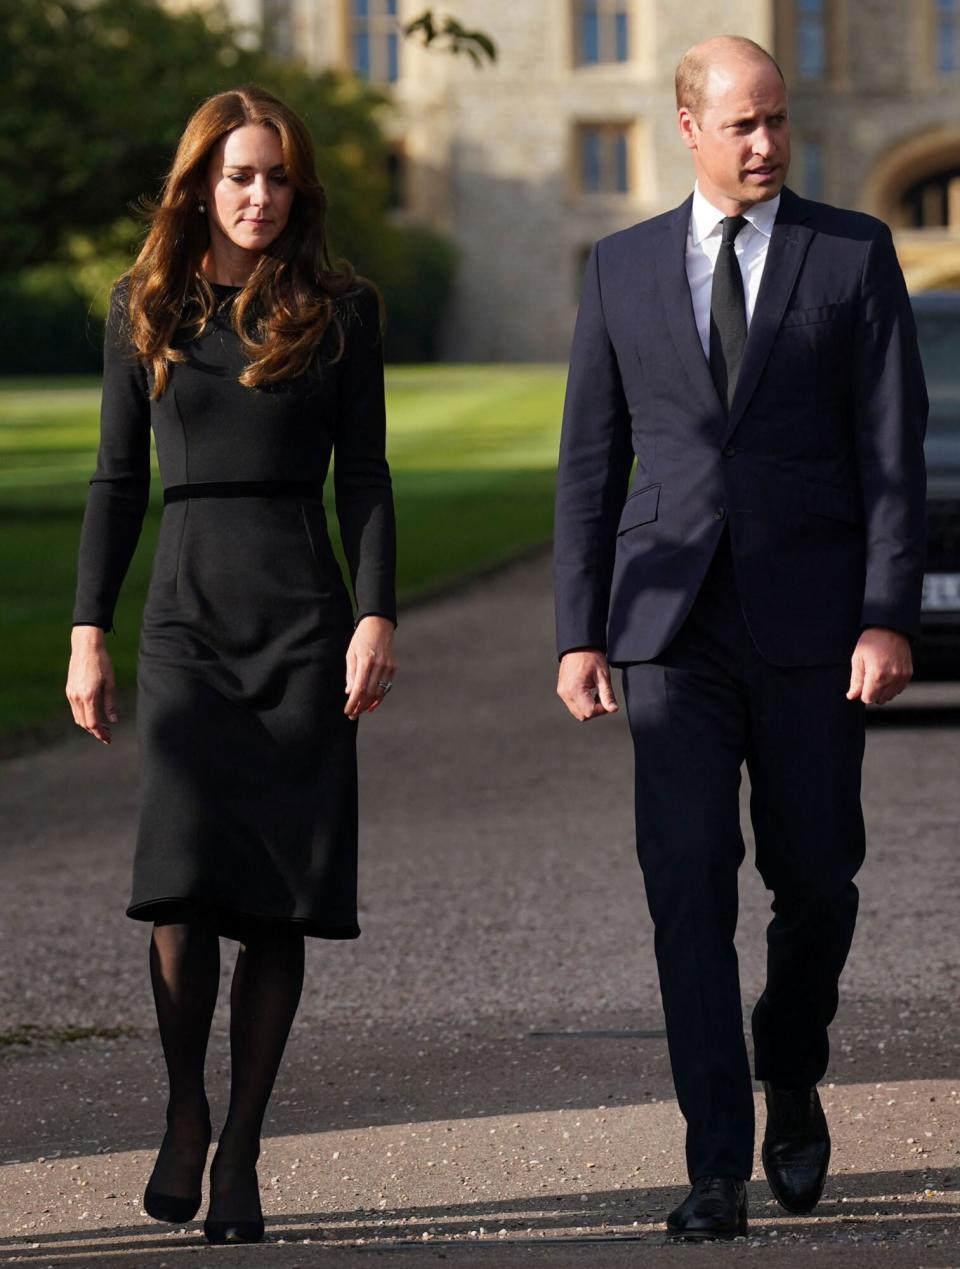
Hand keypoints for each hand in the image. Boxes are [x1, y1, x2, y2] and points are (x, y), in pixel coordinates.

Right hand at [66, 626, 117, 743]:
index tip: (109, 739)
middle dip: (95, 732)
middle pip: (84, 723)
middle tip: (107, 735)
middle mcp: (77, 697)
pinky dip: (83, 716)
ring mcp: (71, 694)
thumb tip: (114, 721)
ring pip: (78, 718)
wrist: (86, 648)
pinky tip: (93, 715)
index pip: (93, 723)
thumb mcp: (110, 684)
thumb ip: (110, 704)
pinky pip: (75, 709)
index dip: (101, 733)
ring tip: (102, 727)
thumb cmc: (102, 663)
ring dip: (89, 725)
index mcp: (89, 697)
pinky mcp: (69, 690)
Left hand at [344, 616, 396, 719]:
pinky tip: (372, 704)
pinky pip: (386, 686)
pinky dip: (379, 697)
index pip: (359, 689)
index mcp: (365, 661)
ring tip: (360, 711)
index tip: (347, 711)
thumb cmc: (361, 638)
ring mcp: (388, 667)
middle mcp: (378, 666)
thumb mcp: (351, 653)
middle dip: (360, 706)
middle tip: (352, 715)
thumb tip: (349, 692)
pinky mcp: (393, 668)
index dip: (353, 703)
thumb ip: (350, 673)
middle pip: (369, 693)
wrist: (379, 624)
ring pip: (379, 692)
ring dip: (369, 704)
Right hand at [557, 649, 618, 720]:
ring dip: (588, 708)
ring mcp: (563, 693)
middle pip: (582, 716)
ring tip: (596, 694)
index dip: (601, 710)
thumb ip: (607, 695)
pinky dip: (582, 704)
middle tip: (603, 698)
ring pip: (577, 712)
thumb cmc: (590, 657)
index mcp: (575, 690)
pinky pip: (573, 705)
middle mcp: (566, 694)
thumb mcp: (602, 676)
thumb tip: (613, 709)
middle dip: (595, 711)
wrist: (578, 645)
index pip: (590, 712)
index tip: (607, 701)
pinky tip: (589, 693)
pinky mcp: (562, 691)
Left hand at [846, 627, 912, 705]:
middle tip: (869, 677)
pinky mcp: (908, 673)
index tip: (861, 683)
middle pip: (879, 700)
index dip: (862, 693)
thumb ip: (856, 681)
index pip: (868, 699)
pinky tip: (886, 674)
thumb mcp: (858, 660)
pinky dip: (892, 686)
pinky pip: (898, 689)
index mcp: (877, 675)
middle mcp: (892, 678)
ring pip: (890, 696)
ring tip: (878, 674)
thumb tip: (852, 696)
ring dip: (882, 691)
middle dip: (872, 693)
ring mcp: (902, 676)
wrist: (890, 628)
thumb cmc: (871, 642)